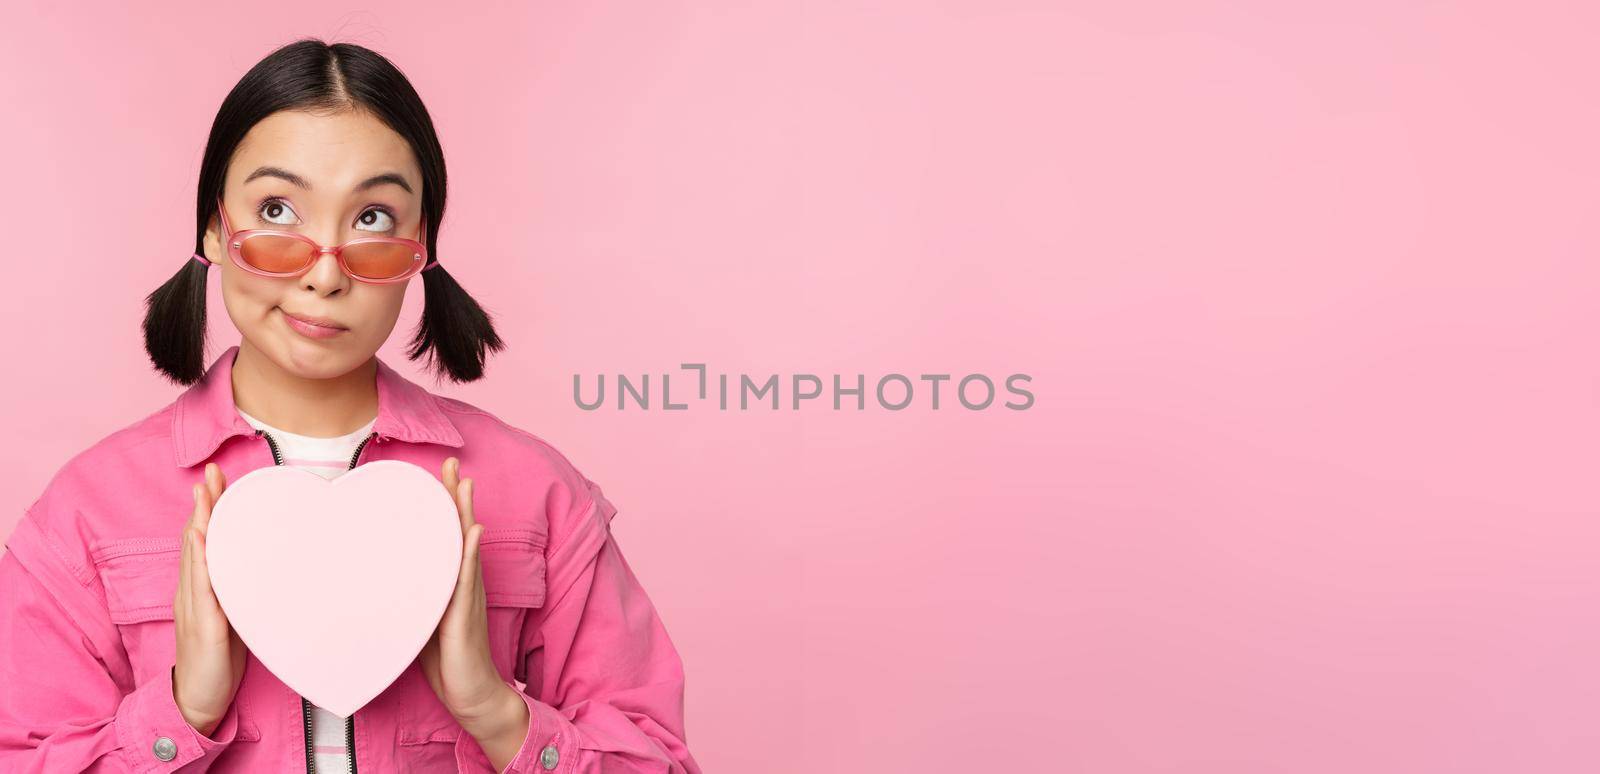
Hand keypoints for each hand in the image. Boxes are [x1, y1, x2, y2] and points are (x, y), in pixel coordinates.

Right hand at [173, 463, 247, 735]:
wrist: (199, 700)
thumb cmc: (220, 659)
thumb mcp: (234, 615)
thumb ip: (241, 589)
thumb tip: (265, 565)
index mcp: (203, 588)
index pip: (207, 540)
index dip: (211, 508)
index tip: (219, 478)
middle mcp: (194, 592)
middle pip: (197, 539)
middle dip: (205, 504)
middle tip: (211, 471)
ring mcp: (196, 608)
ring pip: (195, 558)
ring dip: (200, 524)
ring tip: (204, 494)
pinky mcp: (204, 627)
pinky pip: (201, 592)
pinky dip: (200, 565)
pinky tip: (201, 542)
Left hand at [420, 457, 530, 767]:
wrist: (471, 694)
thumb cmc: (445, 660)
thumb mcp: (419, 620)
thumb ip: (409, 595)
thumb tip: (378, 577)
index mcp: (450, 582)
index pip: (446, 536)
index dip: (443, 505)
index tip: (435, 474)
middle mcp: (463, 582)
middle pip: (460, 530)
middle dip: (456, 496)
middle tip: (451, 462)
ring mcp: (468, 596)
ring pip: (466, 546)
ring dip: (465, 513)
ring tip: (464, 483)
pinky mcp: (466, 614)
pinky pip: (468, 579)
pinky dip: (470, 552)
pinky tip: (473, 531)